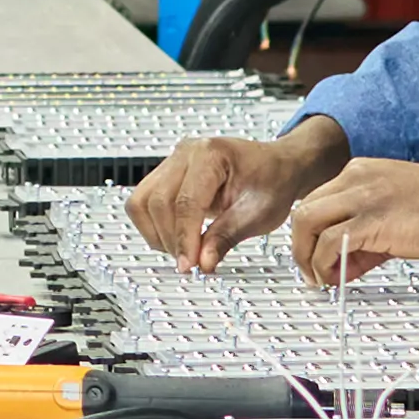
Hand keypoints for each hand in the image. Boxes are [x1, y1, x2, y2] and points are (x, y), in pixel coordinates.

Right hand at [131, 115, 354, 263]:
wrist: (277, 166)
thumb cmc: (273, 180)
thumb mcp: (259, 213)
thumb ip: (227, 237)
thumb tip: (203, 262)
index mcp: (211, 154)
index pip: (186, 202)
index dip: (184, 239)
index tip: (189, 266)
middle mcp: (186, 153)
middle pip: (158, 202)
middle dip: (170, 239)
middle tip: (190, 263)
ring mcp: (172, 162)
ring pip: (141, 202)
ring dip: (156, 233)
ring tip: (182, 251)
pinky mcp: (166, 175)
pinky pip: (143, 202)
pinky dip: (154, 226)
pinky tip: (176, 239)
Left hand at [284, 159, 418, 287]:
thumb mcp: (394, 214)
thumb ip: (366, 237)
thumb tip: (345, 266)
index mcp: (360, 172)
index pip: (319, 200)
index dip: (313, 232)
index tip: (318, 255)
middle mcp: (355, 179)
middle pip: (304, 209)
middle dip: (300, 244)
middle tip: (308, 270)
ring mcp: (361, 198)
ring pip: (308, 222)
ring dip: (306, 256)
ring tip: (317, 278)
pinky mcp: (371, 221)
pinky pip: (331, 243)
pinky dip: (325, 264)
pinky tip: (334, 278)